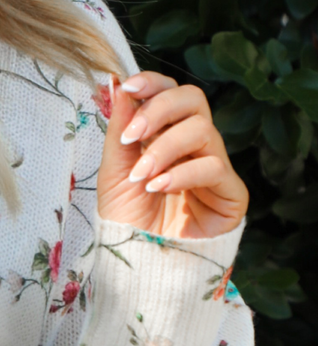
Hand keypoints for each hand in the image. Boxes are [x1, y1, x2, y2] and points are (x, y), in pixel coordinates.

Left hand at [96, 72, 247, 239]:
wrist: (138, 262)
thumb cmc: (127, 217)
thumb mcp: (114, 169)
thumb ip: (120, 128)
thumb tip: (119, 86)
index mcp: (166, 133)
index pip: (171, 91)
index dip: (154, 83)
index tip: (129, 87)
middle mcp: (194, 144)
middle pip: (194, 99)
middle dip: (160, 110)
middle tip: (133, 136)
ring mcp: (214, 166)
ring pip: (203, 130)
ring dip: (165, 149)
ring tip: (140, 176)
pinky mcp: (231, 193)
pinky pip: (215, 166)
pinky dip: (182, 173)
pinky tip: (158, 188)